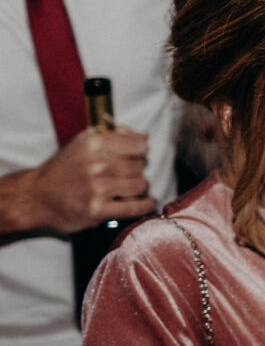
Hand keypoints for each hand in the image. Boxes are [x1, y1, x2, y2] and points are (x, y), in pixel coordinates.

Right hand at [26, 129, 154, 235]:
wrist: (36, 197)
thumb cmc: (63, 170)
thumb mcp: (81, 144)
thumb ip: (112, 136)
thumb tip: (144, 136)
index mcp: (93, 144)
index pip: (139, 145)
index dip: (140, 152)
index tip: (135, 157)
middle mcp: (96, 164)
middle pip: (141, 166)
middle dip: (138, 171)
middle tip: (127, 176)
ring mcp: (97, 188)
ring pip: (141, 185)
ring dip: (139, 188)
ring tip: (129, 189)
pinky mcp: (98, 210)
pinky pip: (136, 207)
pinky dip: (146, 205)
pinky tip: (146, 202)